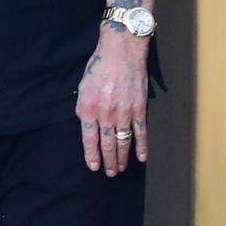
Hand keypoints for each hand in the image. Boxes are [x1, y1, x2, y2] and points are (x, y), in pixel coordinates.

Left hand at [76, 28, 147, 175]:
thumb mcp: (83, 88)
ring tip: (120, 169)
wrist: (121, 52)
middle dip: (108, 162)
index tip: (93, 167)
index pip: (89, 139)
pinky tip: (142, 157)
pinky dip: (142, 146)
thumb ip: (84, 108)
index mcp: (88, 109)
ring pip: (123, 142)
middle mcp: (105, 114)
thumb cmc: (99, 67)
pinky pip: (141, 132)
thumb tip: (88, 126)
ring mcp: (124, 113)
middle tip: (109, 173)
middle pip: (107, 145)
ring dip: (122, 158)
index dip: (91, 155)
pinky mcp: (139, 108)